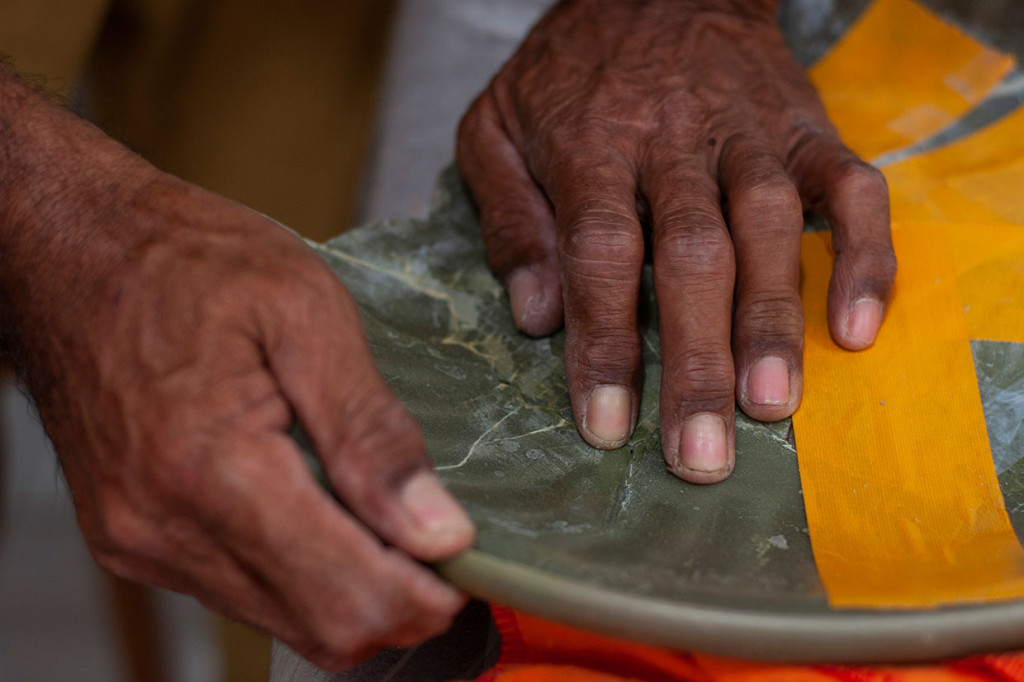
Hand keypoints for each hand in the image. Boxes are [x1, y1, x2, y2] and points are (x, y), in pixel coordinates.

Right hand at [0, 73, 473, 670]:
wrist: (71, 249)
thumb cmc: (187, 259)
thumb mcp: (307, 313)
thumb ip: (373, 432)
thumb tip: (437, 529)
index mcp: (212, 468)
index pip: (345, 597)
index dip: (426, 598)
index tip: (466, 561)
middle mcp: (165, 528)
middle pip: (320, 631)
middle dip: (399, 603)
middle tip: (439, 538)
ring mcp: (141, 542)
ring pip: (283, 621)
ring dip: (352, 591)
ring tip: (389, 520)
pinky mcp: (133, 539)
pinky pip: (242, 592)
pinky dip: (302, 573)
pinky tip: (327, 512)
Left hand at [457, 0, 895, 482]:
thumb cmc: (568, 72)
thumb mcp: (496, 128)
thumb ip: (508, 219)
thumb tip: (534, 318)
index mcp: (591, 146)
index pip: (599, 254)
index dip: (605, 344)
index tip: (608, 428)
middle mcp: (674, 143)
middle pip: (690, 255)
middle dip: (696, 359)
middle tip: (700, 455)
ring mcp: (747, 135)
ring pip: (769, 228)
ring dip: (774, 320)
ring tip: (771, 407)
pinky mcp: (804, 130)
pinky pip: (849, 189)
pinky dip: (863, 256)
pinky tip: (859, 328)